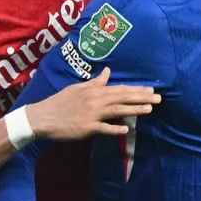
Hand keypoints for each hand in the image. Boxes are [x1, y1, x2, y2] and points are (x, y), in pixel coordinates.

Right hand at [26, 68, 158, 140]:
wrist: (42, 117)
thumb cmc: (60, 102)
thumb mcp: (77, 88)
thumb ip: (95, 82)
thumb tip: (107, 71)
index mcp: (94, 91)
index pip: (119, 89)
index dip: (136, 90)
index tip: (151, 90)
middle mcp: (95, 100)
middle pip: (122, 98)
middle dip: (141, 98)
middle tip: (158, 99)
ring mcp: (91, 114)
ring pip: (116, 110)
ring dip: (134, 109)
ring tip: (149, 109)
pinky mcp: (86, 128)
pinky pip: (103, 128)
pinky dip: (114, 128)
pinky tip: (126, 129)